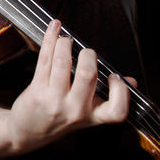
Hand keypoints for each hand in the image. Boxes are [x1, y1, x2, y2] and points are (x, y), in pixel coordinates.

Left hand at [7, 20, 129, 150]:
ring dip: (65, 43)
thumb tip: (131, 82)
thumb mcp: (87, 114)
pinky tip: (54, 28)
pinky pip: (44, 58)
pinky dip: (51, 38)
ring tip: (66, 41)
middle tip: (86, 53)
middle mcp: (75, 109)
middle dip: (89, 55)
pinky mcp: (37, 89)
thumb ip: (109, 98)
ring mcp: (54, 99)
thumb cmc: (60, 117)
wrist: (28, 132)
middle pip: (88, 75)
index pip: (116, 111)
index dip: (121, 91)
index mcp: (93, 115)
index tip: (115, 76)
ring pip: (62, 63)